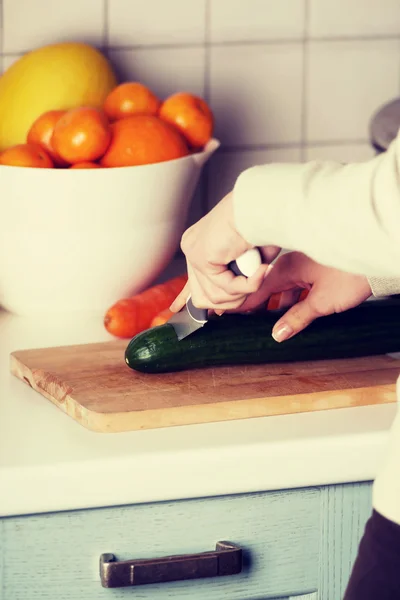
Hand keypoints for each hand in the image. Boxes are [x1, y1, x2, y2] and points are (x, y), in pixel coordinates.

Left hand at [170, 192, 279, 311]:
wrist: (264, 205)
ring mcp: (193, 252)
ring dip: (244, 292)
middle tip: (253, 286)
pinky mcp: (200, 257)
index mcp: (200, 245)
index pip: (189, 280)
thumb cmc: (265, 226)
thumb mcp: (248, 261)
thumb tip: (220, 310)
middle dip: (231, 301)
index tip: (177, 309)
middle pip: (201, 297)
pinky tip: (260, 269)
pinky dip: (248, 284)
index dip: (186, 297)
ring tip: (259, 274)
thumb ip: (235, 282)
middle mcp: (192, 248)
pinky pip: (225, 287)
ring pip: (215, 297)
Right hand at [238, 251, 371, 340]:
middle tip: (247, 323)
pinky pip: (296, 286)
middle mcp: (291, 264)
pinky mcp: (316, 269)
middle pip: (268, 289)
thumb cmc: (351, 274)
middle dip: (259, 306)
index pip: (256, 290)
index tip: (228, 314)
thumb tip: (277, 333)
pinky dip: (292, 300)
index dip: (243, 304)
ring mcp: (304, 265)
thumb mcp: (322, 302)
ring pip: (283, 289)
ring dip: (278, 305)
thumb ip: (297, 318)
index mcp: (286, 269)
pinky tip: (294, 314)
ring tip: (270, 323)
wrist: (375, 254)